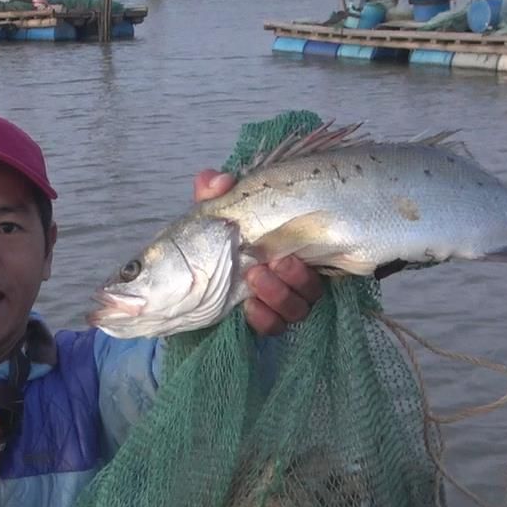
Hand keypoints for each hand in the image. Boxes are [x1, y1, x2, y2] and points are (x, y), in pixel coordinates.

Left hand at [193, 170, 325, 334]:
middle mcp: (293, 276)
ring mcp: (281, 299)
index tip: (289, 247)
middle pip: (312, 286)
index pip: (317, 251)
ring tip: (254, 278)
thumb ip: (217, 192)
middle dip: (295, 276)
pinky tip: (248, 307)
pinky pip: (275, 326)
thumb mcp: (218, 209)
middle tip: (268, 262)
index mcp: (291, 246)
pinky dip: (265, 319)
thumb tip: (218, 180)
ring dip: (279, 295)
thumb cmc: (217, 233)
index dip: (308, 254)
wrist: (190, 269)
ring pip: (299, 308)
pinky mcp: (264, 317)